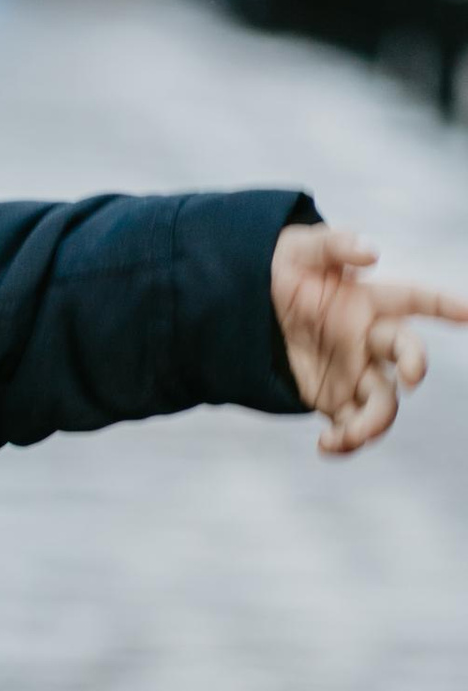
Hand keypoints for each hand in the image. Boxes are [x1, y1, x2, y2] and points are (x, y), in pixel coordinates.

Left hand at [272, 222, 467, 452]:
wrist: (245, 309)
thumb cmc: (280, 271)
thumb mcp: (299, 249)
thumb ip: (335, 244)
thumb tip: (372, 252)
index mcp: (370, 302)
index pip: (416, 299)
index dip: (444, 304)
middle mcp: (370, 340)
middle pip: (407, 355)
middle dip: (416, 364)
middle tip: (411, 376)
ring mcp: (355, 372)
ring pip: (384, 402)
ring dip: (376, 421)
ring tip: (349, 433)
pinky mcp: (333, 399)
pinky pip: (351, 427)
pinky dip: (345, 442)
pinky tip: (327, 445)